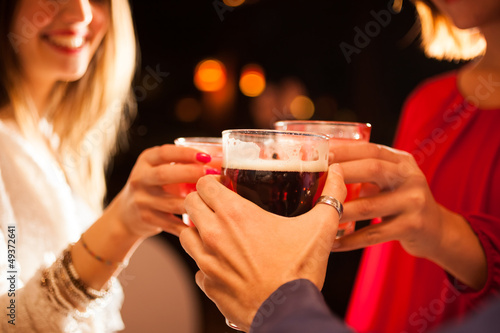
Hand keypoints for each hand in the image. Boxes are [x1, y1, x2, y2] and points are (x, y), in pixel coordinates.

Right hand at [110, 144, 210, 237]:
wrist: (127, 213)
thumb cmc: (157, 185)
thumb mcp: (162, 168)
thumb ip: (183, 163)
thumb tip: (220, 157)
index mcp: (146, 161)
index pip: (164, 153)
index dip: (186, 154)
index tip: (206, 156)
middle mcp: (140, 179)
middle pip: (164, 175)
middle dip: (190, 174)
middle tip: (212, 175)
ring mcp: (142, 200)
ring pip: (171, 203)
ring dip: (194, 202)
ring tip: (214, 200)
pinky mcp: (147, 219)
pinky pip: (172, 223)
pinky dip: (189, 225)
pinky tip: (205, 224)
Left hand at [180, 164, 346, 330]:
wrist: (287, 313)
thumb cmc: (299, 271)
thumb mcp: (320, 227)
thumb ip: (331, 196)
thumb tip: (339, 173)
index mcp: (235, 214)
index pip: (203, 183)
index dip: (211, 181)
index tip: (222, 185)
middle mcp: (214, 234)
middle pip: (189, 204)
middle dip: (201, 201)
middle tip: (218, 206)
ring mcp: (206, 261)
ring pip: (186, 234)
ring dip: (198, 230)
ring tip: (217, 233)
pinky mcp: (207, 284)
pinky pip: (195, 266)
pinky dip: (205, 262)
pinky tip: (224, 263)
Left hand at [331, 143, 486, 289]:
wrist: (436, 231)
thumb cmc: (401, 201)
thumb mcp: (390, 180)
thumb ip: (366, 171)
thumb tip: (324, 169)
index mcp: (402, 161)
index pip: (370, 150)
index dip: (344, 151)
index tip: (321, 154)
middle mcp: (411, 177)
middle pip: (373, 170)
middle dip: (341, 174)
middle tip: (317, 182)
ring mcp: (414, 202)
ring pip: (369, 206)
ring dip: (340, 211)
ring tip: (318, 216)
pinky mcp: (412, 226)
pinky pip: (374, 234)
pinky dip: (351, 240)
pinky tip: (333, 243)